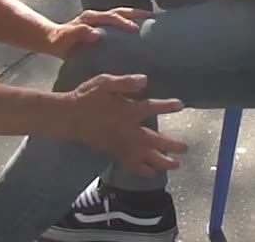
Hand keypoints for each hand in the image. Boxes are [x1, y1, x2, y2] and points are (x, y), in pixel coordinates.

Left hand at [46, 7, 154, 58]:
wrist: (54, 40)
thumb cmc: (60, 41)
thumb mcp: (64, 39)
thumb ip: (78, 34)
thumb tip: (97, 34)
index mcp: (91, 17)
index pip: (111, 17)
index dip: (124, 22)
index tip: (136, 29)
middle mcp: (98, 15)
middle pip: (122, 10)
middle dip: (138, 12)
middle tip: (154, 17)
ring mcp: (102, 19)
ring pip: (123, 14)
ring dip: (138, 15)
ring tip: (154, 21)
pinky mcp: (104, 26)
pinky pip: (121, 21)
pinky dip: (133, 22)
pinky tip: (143, 30)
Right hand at [67, 74, 187, 176]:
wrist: (69, 117)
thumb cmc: (87, 97)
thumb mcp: (104, 82)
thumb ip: (125, 82)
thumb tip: (144, 80)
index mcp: (127, 111)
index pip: (151, 108)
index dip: (167, 106)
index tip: (180, 105)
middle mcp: (127, 130)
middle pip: (153, 140)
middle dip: (170, 145)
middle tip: (185, 149)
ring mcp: (121, 144)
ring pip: (144, 157)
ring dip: (161, 162)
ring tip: (175, 166)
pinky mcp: (114, 152)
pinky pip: (131, 165)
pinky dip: (142, 170)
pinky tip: (151, 174)